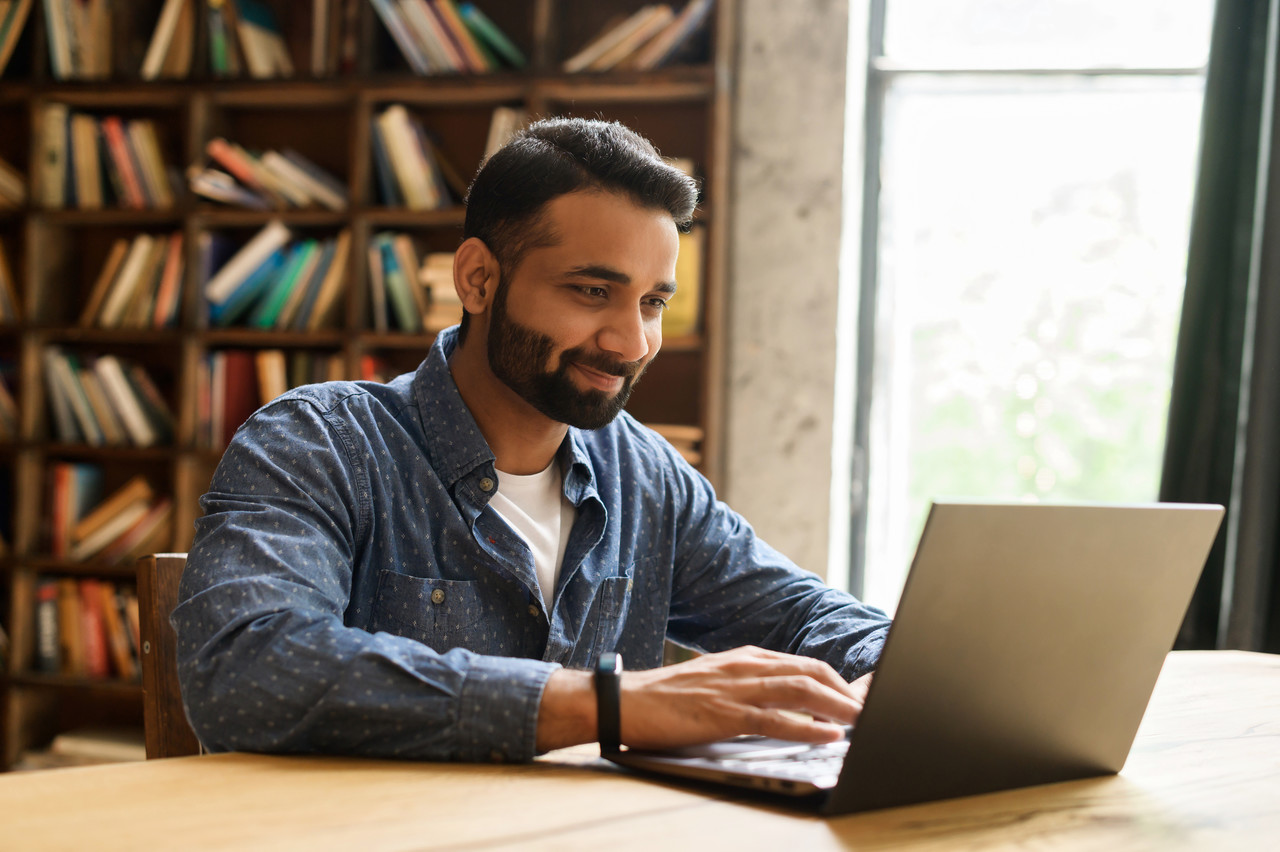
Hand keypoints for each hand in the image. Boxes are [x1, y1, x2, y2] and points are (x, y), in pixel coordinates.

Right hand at [620, 646, 870, 748]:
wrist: (626, 701)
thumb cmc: (669, 697)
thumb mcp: (716, 680)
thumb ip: (749, 685)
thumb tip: (786, 701)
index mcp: (746, 657)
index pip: (805, 664)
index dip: (839, 680)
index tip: (862, 696)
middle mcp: (746, 666)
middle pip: (811, 672)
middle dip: (847, 692)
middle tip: (872, 710)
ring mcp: (736, 688)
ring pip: (800, 690)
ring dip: (837, 707)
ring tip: (862, 721)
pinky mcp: (724, 713)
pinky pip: (775, 719)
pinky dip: (807, 727)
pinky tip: (827, 735)